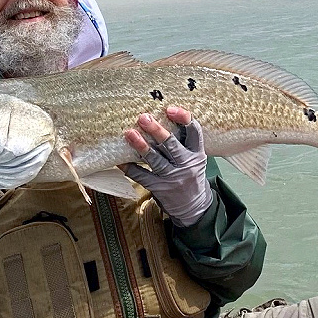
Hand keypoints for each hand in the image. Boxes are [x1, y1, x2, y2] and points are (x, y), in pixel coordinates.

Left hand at [123, 106, 213, 226]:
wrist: (194, 208)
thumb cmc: (191, 177)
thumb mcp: (195, 159)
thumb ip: (183, 143)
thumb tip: (161, 119)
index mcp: (197, 153)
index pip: (194, 131)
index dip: (183, 118)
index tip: (170, 109)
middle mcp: (186, 164)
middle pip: (170, 144)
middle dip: (156, 130)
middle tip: (143, 118)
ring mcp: (172, 177)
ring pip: (154, 159)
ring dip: (140, 145)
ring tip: (129, 133)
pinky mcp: (159, 188)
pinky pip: (142, 176)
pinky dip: (130, 168)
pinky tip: (120, 161)